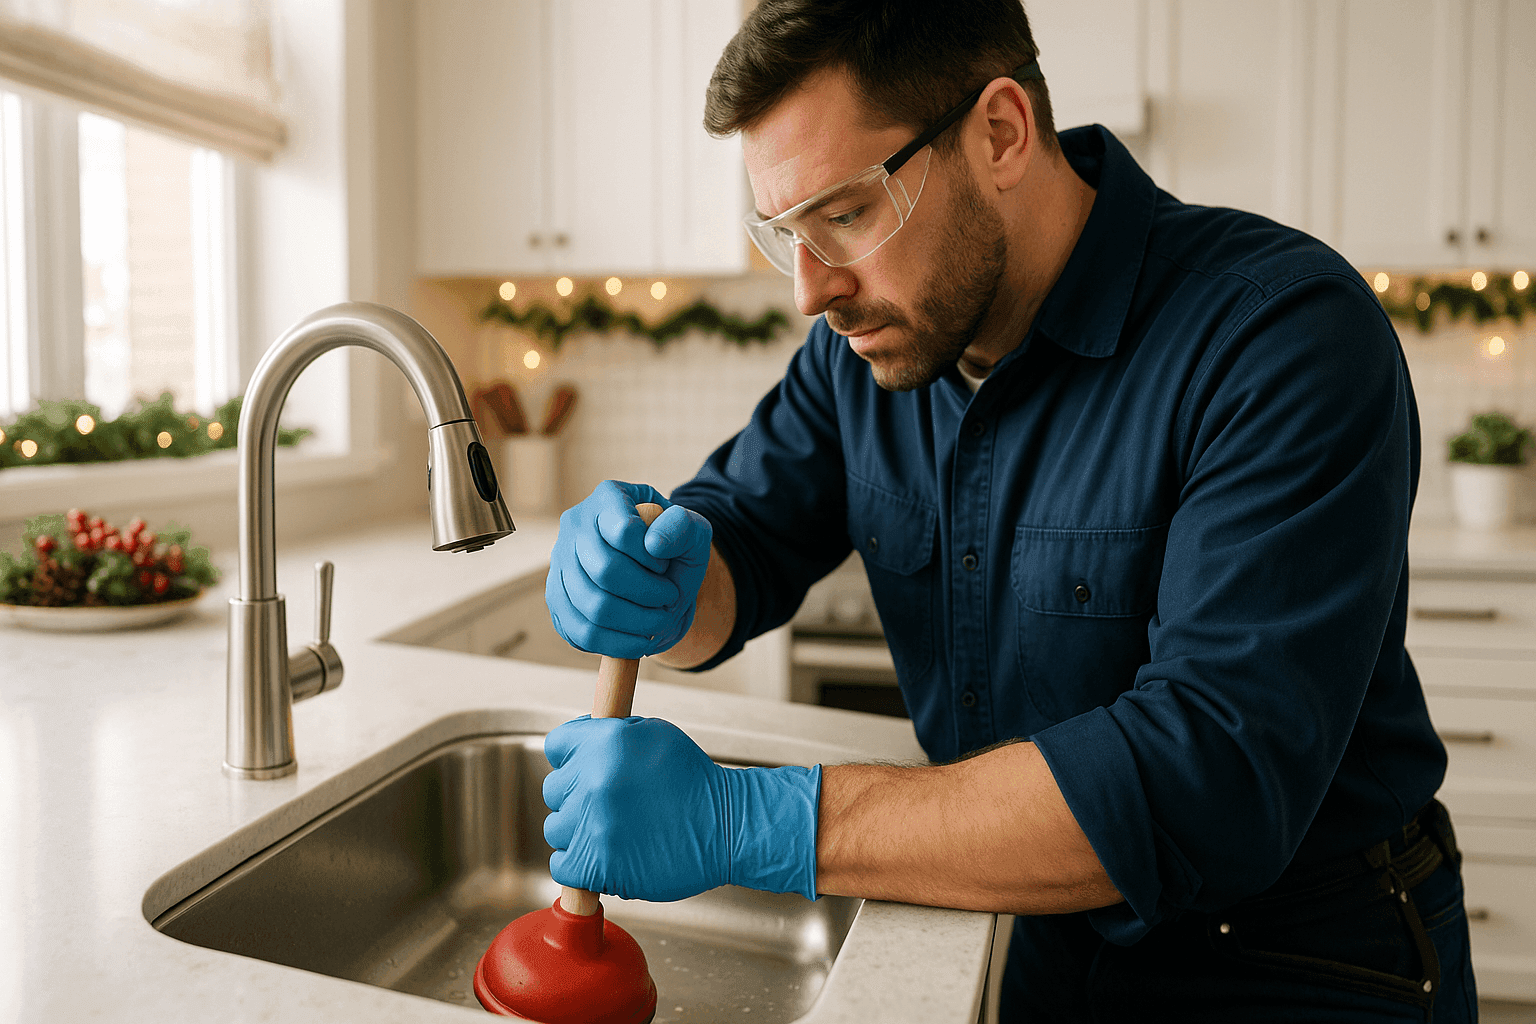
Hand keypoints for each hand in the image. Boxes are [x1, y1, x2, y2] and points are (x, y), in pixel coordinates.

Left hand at [542, 715, 820, 902]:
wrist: (725, 826)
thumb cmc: (695, 781)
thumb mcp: (654, 734)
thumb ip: (610, 734)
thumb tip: (578, 742)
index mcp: (606, 742)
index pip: (557, 746)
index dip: (572, 758)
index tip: (584, 769)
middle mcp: (594, 780)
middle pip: (554, 788)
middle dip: (577, 795)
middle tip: (609, 804)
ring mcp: (593, 825)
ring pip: (557, 828)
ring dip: (579, 831)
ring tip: (614, 831)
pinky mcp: (597, 865)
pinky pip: (562, 866)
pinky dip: (577, 865)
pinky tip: (603, 856)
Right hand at [545, 480, 711, 659]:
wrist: (656, 574)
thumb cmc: (673, 548)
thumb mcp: (692, 531)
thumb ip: (682, 527)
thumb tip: (654, 545)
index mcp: (608, 498)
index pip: (623, 531)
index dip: (652, 558)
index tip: (665, 565)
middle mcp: (576, 524)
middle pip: (605, 571)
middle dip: (648, 594)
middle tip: (669, 598)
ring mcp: (560, 562)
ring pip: (593, 606)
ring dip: (637, 621)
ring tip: (659, 619)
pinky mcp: (557, 599)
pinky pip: (581, 632)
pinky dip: (618, 643)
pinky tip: (641, 639)